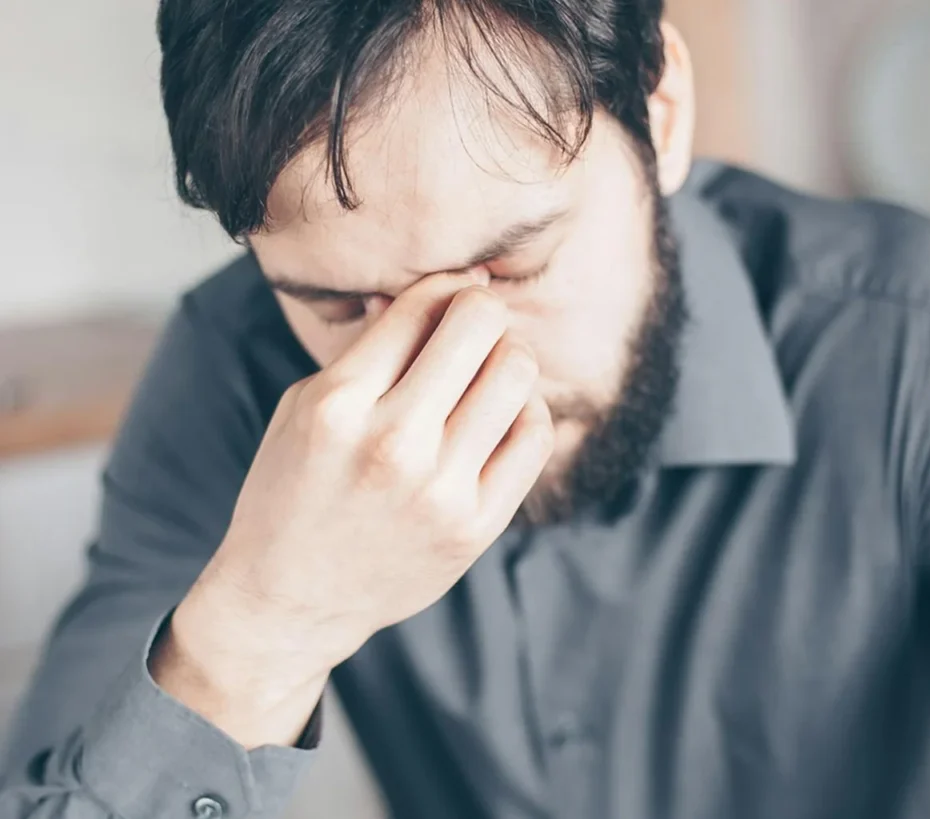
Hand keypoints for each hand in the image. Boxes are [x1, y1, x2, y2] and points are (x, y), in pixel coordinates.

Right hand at [152, 271, 553, 746]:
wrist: (292, 599)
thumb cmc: (293, 490)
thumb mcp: (305, 407)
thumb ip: (371, 349)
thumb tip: (441, 288)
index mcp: (339, 404)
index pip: (421, 306)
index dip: (448, 285)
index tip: (456, 290)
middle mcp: (393, 443)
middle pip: (480, 327)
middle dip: (483, 311)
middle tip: (476, 327)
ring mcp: (440, 490)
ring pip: (517, 375)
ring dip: (509, 357)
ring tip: (489, 371)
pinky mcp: (475, 527)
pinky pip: (534, 437)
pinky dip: (527, 410)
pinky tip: (502, 415)